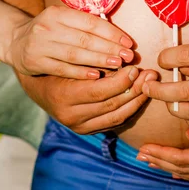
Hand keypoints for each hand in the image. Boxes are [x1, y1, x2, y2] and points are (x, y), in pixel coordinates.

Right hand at [6, 5, 135, 78]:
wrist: (16, 41)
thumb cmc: (49, 31)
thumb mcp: (63, 20)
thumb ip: (85, 25)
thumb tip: (117, 36)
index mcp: (58, 13)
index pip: (90, 22)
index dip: (111, 32)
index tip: (128, 43)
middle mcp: (47, 26)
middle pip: (84, 39)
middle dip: (109, 48)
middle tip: (128, 56)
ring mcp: (40, 45)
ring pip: (74, 54)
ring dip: (98, 60)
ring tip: (116, 65)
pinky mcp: (34, 61)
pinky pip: (61, 68)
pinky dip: (79, 72)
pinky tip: (95, 75)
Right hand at [21, 65, 158, 133]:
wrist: (38, 85)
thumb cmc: (56, 64)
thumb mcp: (69, 59)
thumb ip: (93, 61)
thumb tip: (124, 59)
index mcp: (64, 96)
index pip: (100, 91)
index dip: (121, 80)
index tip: (135, 67)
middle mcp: (70, 115)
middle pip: (111, 105)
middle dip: (135, 89)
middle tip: (150, 74)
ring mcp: (78, 126)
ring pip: (116, 116)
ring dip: (137, 100)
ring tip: (149, 84)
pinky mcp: (86, 130)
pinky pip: (114, 122)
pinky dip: (130, 109)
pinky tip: (140, 95)